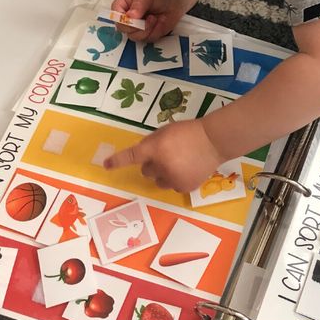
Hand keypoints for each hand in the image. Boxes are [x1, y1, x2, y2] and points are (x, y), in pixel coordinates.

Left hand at [103, 118, 225, 194]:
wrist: (213, 141)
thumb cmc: (188, 132)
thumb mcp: (166, 131)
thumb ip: (152, 143)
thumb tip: (144, 155)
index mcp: (155, 148)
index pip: (132, 156)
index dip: (118, 161)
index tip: (106, 165)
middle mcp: (161, 166)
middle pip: (146, 172)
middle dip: (152, 165)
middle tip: (166, 156)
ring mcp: (173, 179)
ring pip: (158, 182)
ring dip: (163, 175)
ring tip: (179, 163)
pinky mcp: (184, 187)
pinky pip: (173, 187)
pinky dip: (177, 180)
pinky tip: (188, 170)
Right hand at [111, 0, 189, 43]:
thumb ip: (138, 4)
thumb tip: (130, 17)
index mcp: (123, 4)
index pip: (116, 16)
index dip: (123, 20)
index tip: (133, 18)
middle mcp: (128, 17)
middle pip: (123, 29)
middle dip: (137, 26)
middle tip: (149, 17)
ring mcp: (137, 27)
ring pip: (135, 37)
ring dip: (147, 30)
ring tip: (154, 18)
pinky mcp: (147, 34)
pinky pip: (147, 40)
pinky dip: (154, 33)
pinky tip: (158, 22)